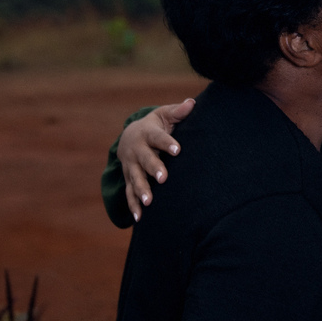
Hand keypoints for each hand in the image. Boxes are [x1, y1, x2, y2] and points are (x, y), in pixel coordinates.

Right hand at [119, 99, 195, 220]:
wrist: (130, 136)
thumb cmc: (155, 126)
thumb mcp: (164, 116)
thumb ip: (178, 112)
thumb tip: (192, 102)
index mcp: (146, 133)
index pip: (157, 137)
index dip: (167, 143)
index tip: (178, 150)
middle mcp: (136, 150)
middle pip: (144, 159)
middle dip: (153, 168)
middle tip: (163, 178)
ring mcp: (130, 166)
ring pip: (135, 178)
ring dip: (141, 189)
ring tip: (149, 201)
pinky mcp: (128, 178)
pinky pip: (129, 193)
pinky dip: (133, 205)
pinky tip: (139, 218)